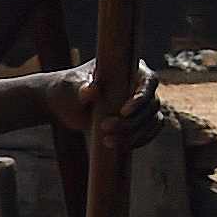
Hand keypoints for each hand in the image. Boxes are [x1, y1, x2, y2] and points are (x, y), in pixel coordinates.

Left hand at [38, 62, 163, 143]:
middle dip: (132, 121)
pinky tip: (119, 146)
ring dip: (135, 134)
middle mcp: (139, 86)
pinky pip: (148, 132)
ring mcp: (141, 105)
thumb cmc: (67, 90)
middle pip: (152, 104)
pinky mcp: (137, 122)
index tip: (124, 112)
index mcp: (129, 70)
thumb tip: (92, 90)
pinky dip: (138, 140)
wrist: (63, 106)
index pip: (149, 81)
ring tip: (108, 141)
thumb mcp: (71, 87)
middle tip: (106, 128)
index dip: (142, 97)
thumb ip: (82, 89)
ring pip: (152, 120)